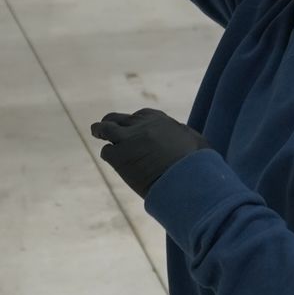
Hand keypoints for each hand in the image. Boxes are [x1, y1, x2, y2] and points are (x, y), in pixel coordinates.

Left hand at [90, 106, 205, 196]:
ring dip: (100, 131)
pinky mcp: (119, 156)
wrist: (187, 179)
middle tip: (104, 128)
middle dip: (112, 122)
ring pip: (105, 128)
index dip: (134, 123)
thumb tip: (178, 134)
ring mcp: (128, 139)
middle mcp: (141, 125)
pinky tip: (113, 160)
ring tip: (96, 132)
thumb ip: (182, 134)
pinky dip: (109, 155)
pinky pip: (107, 151)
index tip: (132, 129)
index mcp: (159, 120)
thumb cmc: (197, 164)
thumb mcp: (194, 140)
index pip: (139, 115)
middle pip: (118, 118)